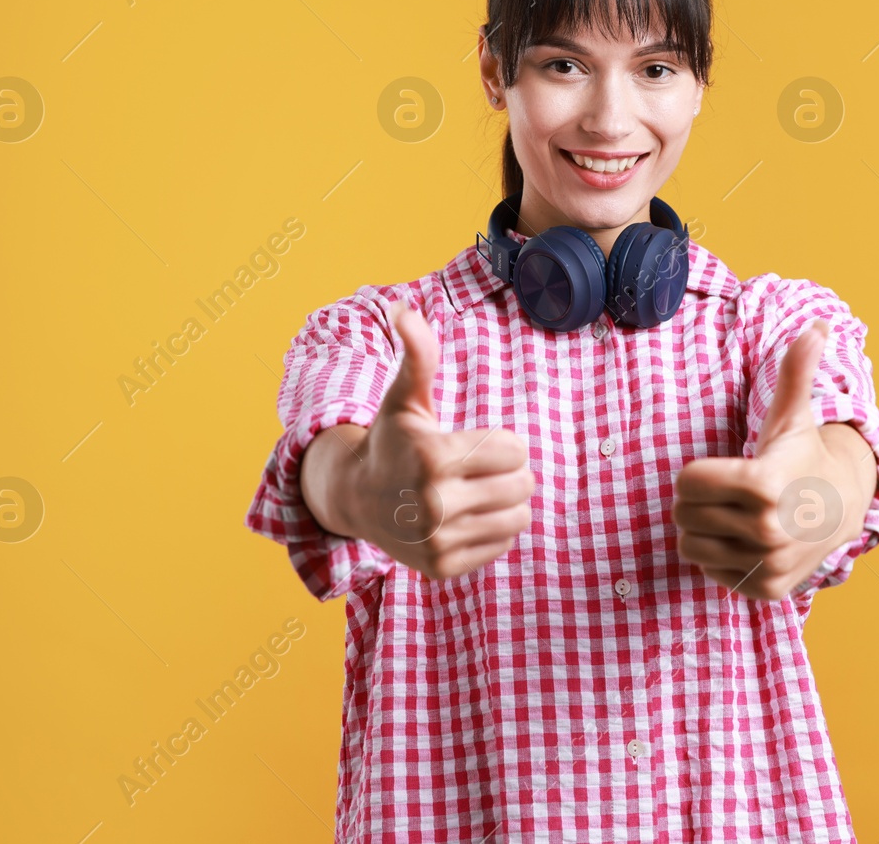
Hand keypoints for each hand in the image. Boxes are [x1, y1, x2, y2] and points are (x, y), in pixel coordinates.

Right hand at [304, 303, 534, 581]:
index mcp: (433, 458)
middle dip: (508, 471)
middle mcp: (434, 504)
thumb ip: (418, 354)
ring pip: (519, 516)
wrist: (355, 498)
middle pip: (523, 484)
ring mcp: (438, 541)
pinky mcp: (443, 568)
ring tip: (474, 491)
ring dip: (506, 501)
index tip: (473, 442)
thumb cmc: (391, 440)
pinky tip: (464, 517)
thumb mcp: (405, 397)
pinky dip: (493, 529)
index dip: (501, 442)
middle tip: (477, 468)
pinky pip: (504, 544)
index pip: (515, 450)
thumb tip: (404, 309)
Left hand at [672, 319, 867, 600]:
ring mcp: (765, 564)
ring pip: (690, 546)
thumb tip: (817, 326)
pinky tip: (747, 541)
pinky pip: (708, 572)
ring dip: (706, 530)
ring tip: (738, 517)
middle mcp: (766, 530)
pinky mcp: (764, 590)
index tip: (726, 468)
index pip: (686, 482)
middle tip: (731, 493)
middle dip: (699, 501)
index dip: (699, 472)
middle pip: (683, 515)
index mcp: (762, 484)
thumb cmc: (802, 457)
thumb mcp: (793, 416)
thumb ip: (795, 371)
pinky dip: (720, 557)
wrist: (842, 509)